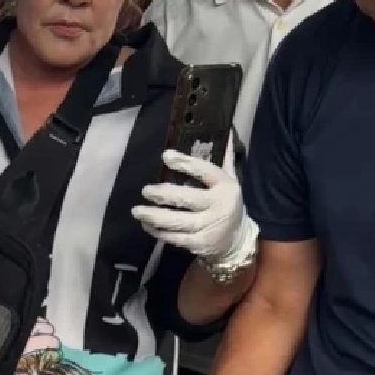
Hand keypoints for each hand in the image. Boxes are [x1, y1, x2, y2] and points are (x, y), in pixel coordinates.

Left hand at [132, 151, 257, 271]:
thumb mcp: (230, 180)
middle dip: (163, 194)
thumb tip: (226, 130)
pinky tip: (147, 225)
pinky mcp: (199, 243)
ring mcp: (208, 227)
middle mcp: (217, 206)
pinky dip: (159, 232)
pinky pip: (175, 238)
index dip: (185, 163)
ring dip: (154, 216)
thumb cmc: (227, 203)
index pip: (205, 171)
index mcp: (225, 186)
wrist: (237, 239)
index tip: (166, 156)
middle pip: (186, 199)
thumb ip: (224, 158)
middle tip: (145, 190)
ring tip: (137, 210)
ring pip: (177, 221)